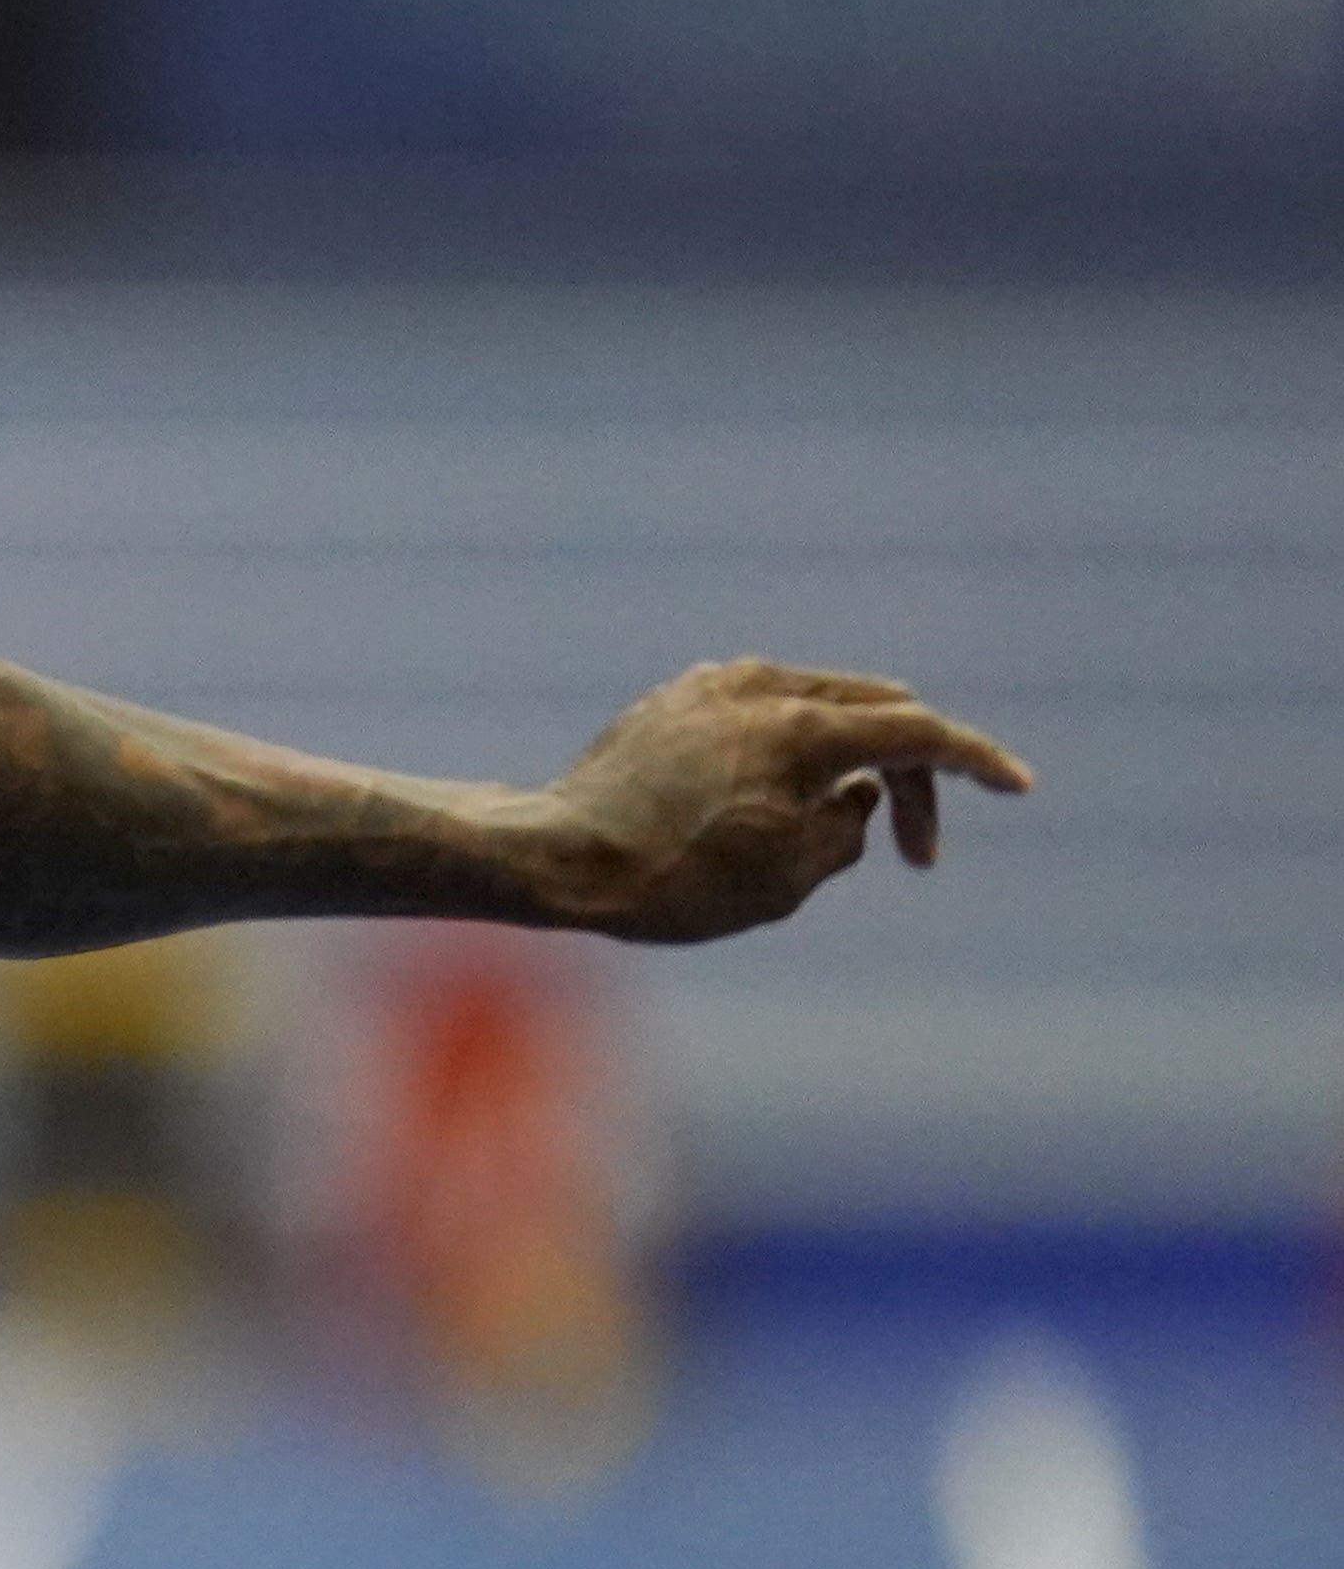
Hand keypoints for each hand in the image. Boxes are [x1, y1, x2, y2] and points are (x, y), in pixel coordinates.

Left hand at [549, 659, 1029, 944]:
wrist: (552, 860)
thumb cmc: (667, 882)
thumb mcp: (788, 879)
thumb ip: (850, 827)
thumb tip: (857, 790)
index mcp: (804, 727)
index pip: (919, 734)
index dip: (975, 762)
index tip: (1015, 788)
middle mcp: (762, 687)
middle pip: (874, 714)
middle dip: (908, 777)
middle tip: (915, 852)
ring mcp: (712, 686)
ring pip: (816, 709)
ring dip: (845, 763)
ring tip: (823, 838)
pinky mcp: (672, 701)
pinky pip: (758, 716)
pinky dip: (787, 754)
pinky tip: (764, 809)